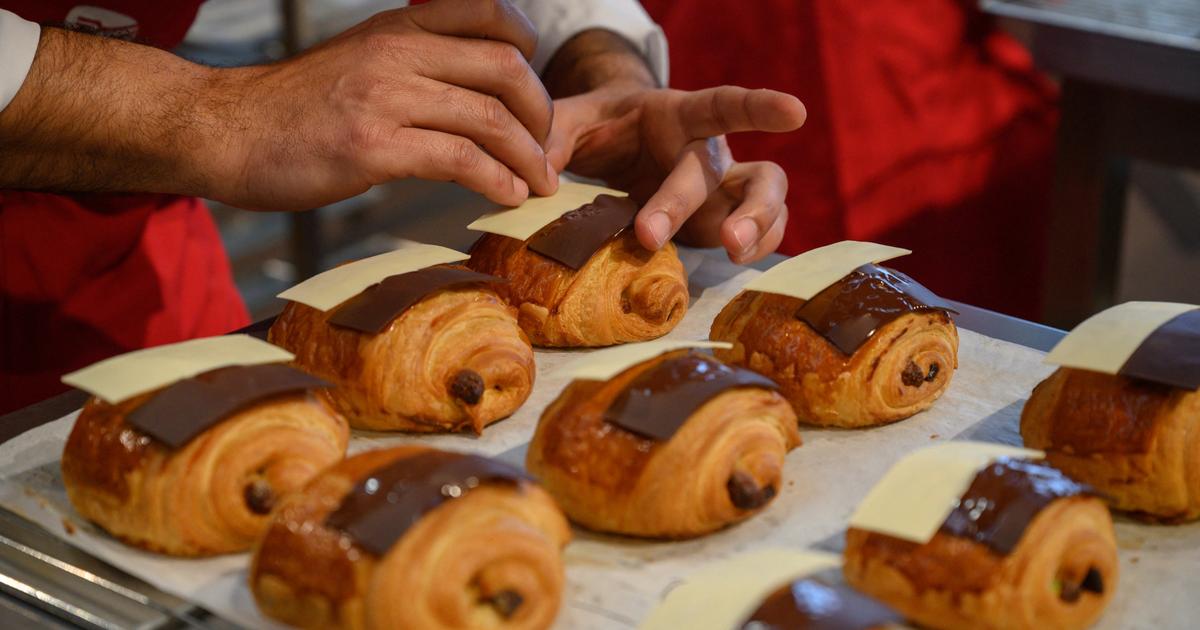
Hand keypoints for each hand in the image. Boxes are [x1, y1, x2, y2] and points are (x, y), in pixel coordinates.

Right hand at [211, 0, 557, 210]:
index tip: (533, 92)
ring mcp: (385, 97)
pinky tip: (506, 196)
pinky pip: (459, 159)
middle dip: (542, 112)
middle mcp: (397, 52)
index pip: (490, 12)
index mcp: (397, 27)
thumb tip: (470, 92)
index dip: (528, 49)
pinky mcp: (372, 146)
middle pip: (506, 66)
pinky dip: (497, 180)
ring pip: (490, 116)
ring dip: (528, 156)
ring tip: (538, 183)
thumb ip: (411, 64)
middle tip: (547, 149)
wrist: (222, 131)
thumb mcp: (358, 61)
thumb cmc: (293, 108)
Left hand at [545, 85, 804, 263]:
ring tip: (733, 253)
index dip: (757, 107)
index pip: (721, 105)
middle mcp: (709, 149)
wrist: (621, 141)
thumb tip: (540, 178)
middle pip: (718, 170)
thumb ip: (553, 139)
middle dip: (689, 203)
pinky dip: (760, 245)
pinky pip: (764, 229)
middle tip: (653, 236)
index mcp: (677, 116)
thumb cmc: (602, 127)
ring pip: (768, 195)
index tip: (795, 113)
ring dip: (759, 224)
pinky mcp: (724, 219)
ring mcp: (724, 186)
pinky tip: (737, 261)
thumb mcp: (572, 121)